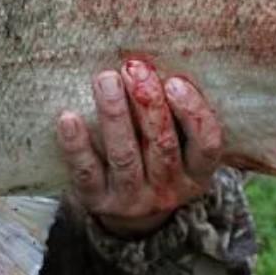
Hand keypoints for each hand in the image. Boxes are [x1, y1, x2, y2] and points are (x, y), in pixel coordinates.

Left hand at [56, 59, 224, 238]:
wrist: (130, 215)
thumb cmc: (157, 160)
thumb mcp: (182, 147)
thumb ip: (178, 114)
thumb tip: (160, 59)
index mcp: (197, 173)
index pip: (207, 144)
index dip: (193, 112)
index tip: (175, 81)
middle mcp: (169, 189)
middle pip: (162, 145)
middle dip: (149, 104)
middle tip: (134, 68)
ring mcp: (133, 198)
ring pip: (125, 156)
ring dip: (115, 115)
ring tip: (106, 79)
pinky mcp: (98, 200)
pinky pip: (87, 172)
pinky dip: (77, 145)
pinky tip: (68, 118)